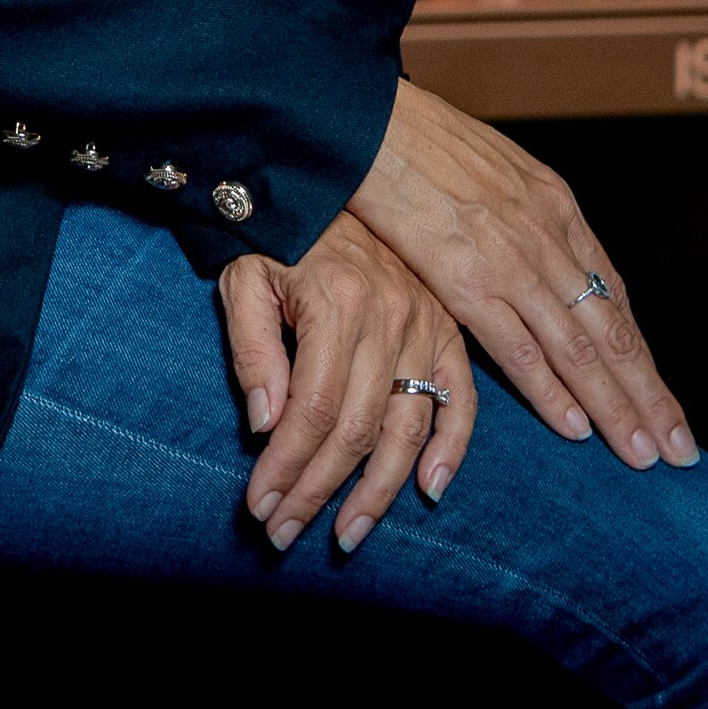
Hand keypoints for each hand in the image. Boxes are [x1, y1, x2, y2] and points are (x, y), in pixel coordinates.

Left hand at [218, 208, 473, 554]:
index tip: (259, 507)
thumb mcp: (244, 278)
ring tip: (347, 534)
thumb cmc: (276, 234)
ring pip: (408, 429)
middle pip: (356, 430)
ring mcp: (428, 325)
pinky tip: (430, 492)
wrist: (328, 174)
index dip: (285, 467)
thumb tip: (266, 426)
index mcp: (337, 303)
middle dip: (317, 491)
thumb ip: (252, 350)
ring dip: (378, 492)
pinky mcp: (450, 330)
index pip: (312, 410)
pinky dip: (452, 449)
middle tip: (285, 533)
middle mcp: (391, 316)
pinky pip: (463, 400)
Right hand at [349, 78, 695, 471]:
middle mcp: (549, 236)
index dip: (639, 354)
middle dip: (648, 394)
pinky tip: (576, 427)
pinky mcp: (468, 280)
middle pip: (612, 332)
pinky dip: (552, 392)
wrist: (371, 122)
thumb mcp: (496, 166)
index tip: (660, 397)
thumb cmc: (423, 140)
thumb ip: (524, 212)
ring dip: (615, 407)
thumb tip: (539, 253)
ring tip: (643, 454)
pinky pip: (521, 349)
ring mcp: (513, 261)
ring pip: (580, 350)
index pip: (614, 296)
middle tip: (679, 449)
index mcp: (557, 206)